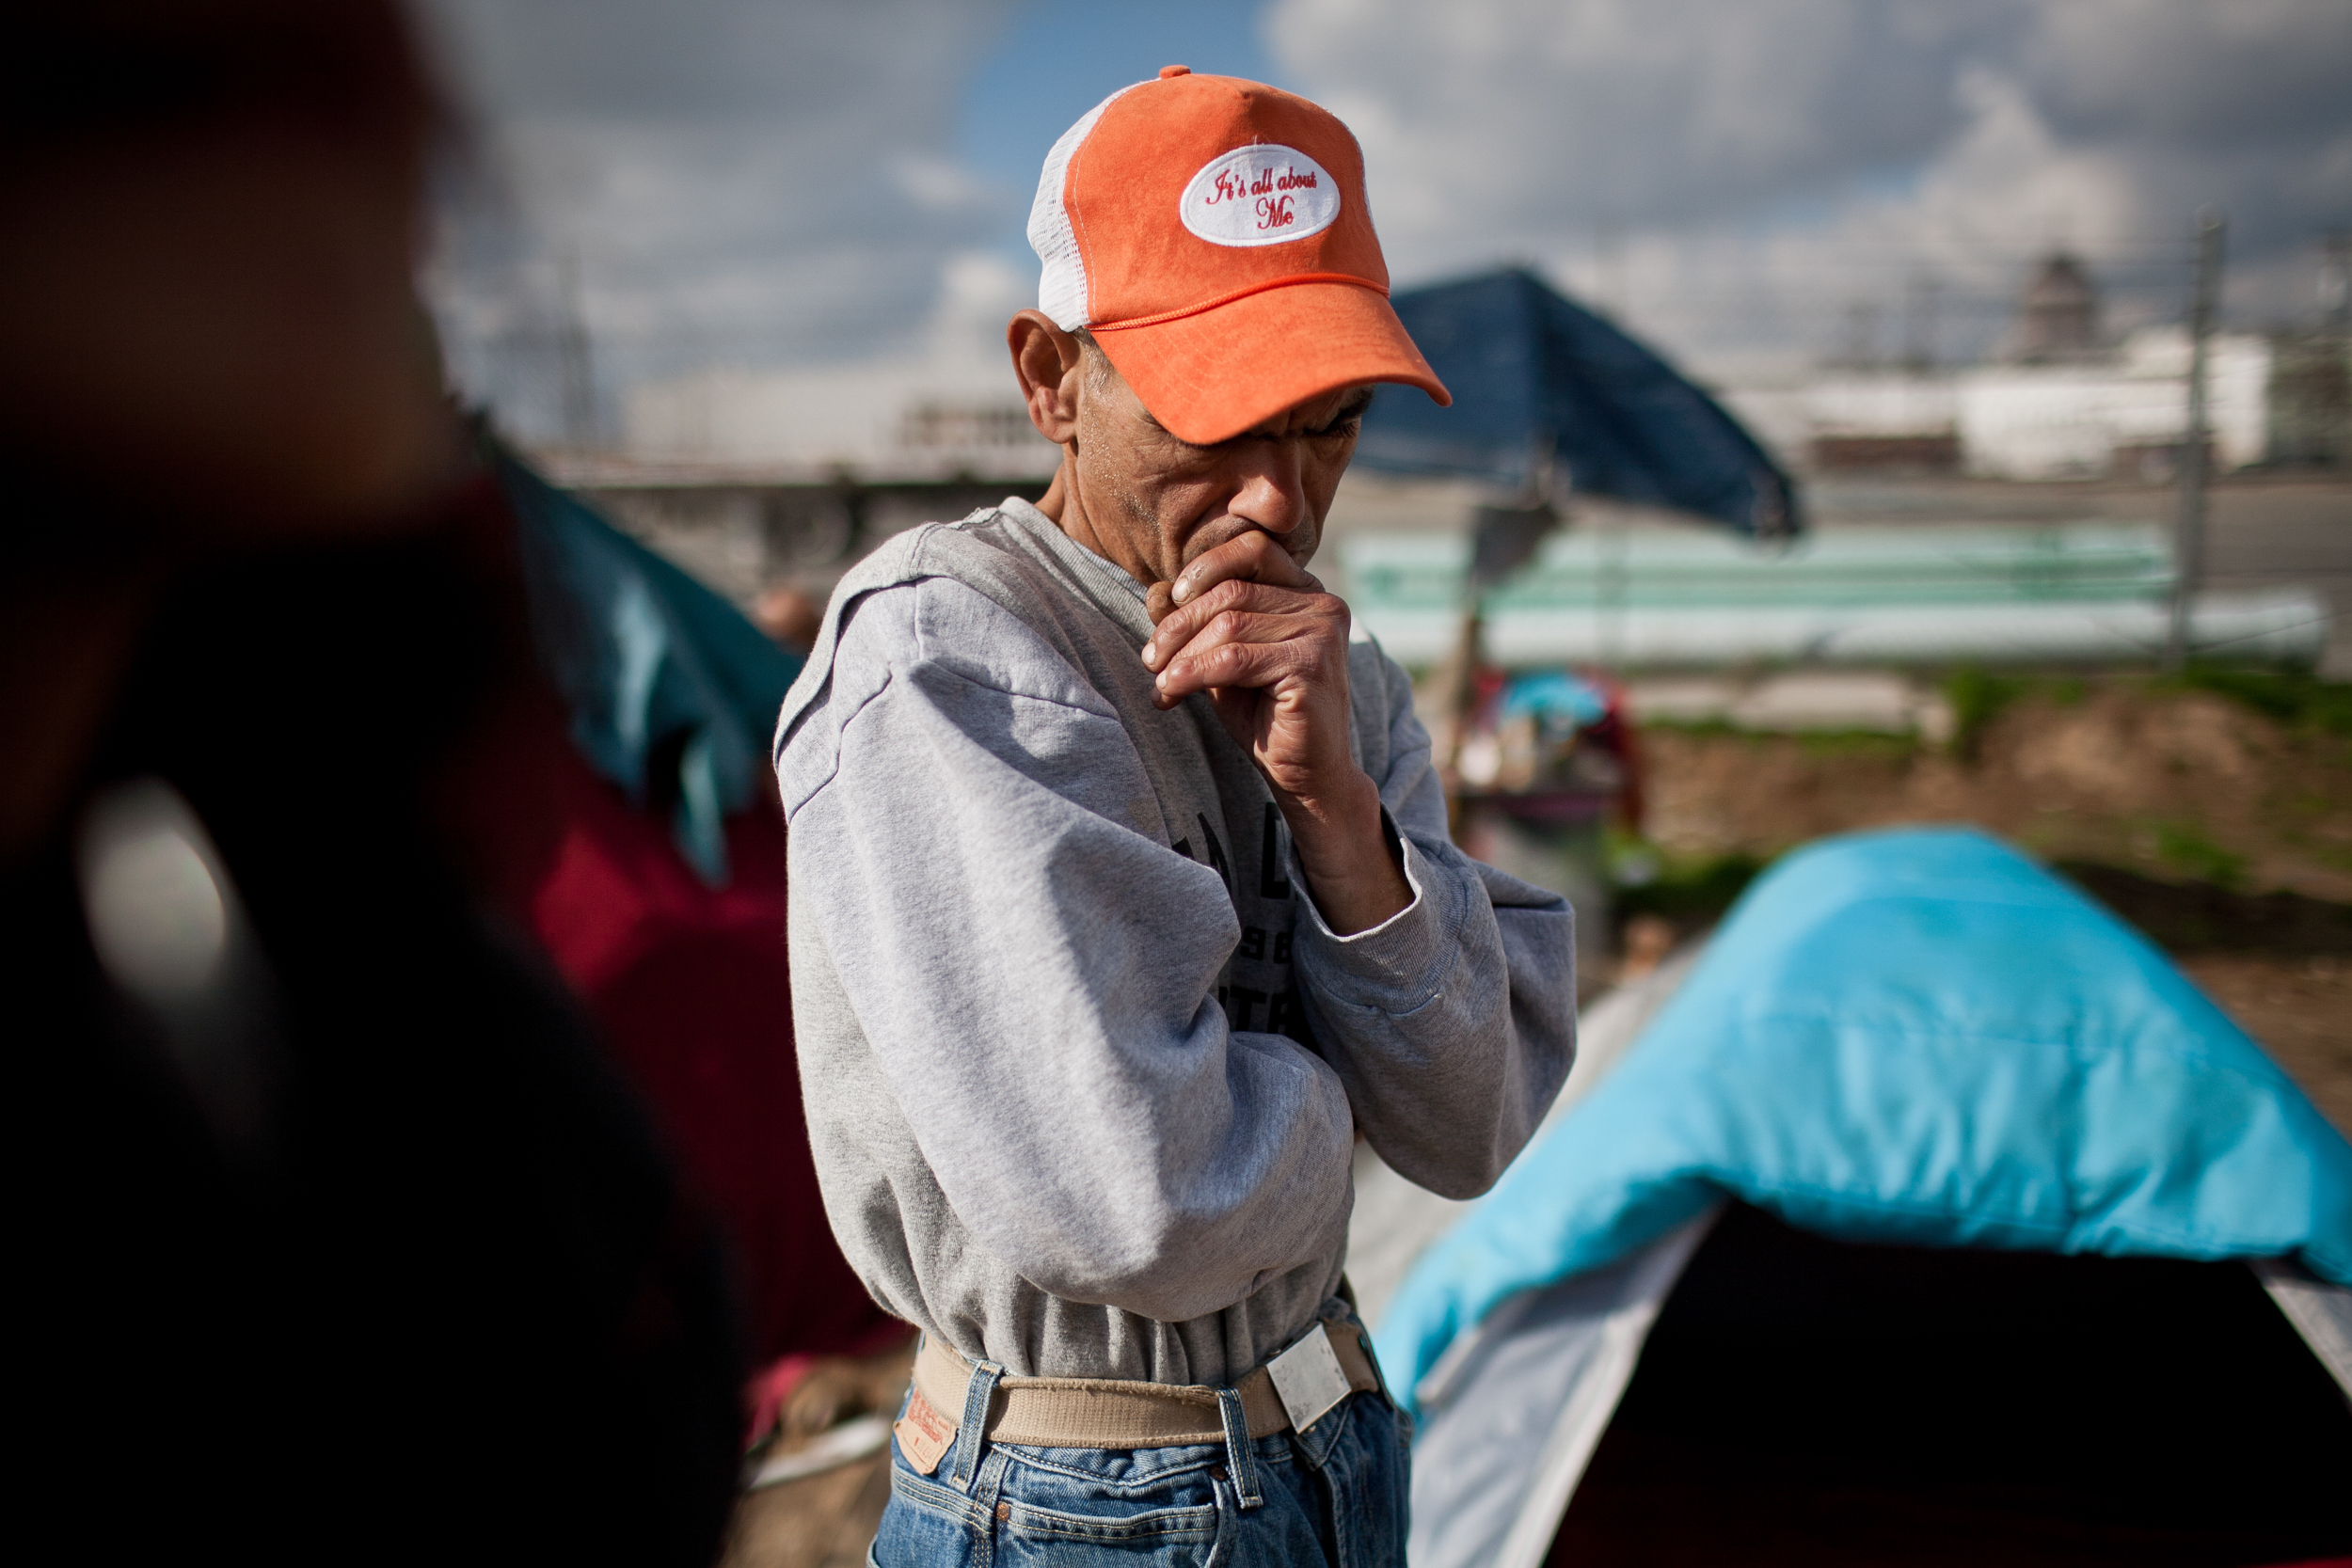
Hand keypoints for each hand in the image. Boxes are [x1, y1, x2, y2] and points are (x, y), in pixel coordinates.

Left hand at [1140, 532, 1409, 934]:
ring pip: (1227, 624)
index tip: (1171, 600)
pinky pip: (1233, 658)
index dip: (1204, 567)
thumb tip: (1154, 591)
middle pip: (1230, 590)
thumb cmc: (1263, 716)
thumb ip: (1197, 623)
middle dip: (1179, 625)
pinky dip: (1190, 674)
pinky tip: (1170, 694)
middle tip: (1150, 659)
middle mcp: (1322, 603)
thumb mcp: (1222, 660)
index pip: (1251, 547)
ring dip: (1180, 655)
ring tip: (1160, 684)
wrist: (1306, 776)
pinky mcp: (1312, 664)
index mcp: (1306, 591)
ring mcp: (1322, 632)